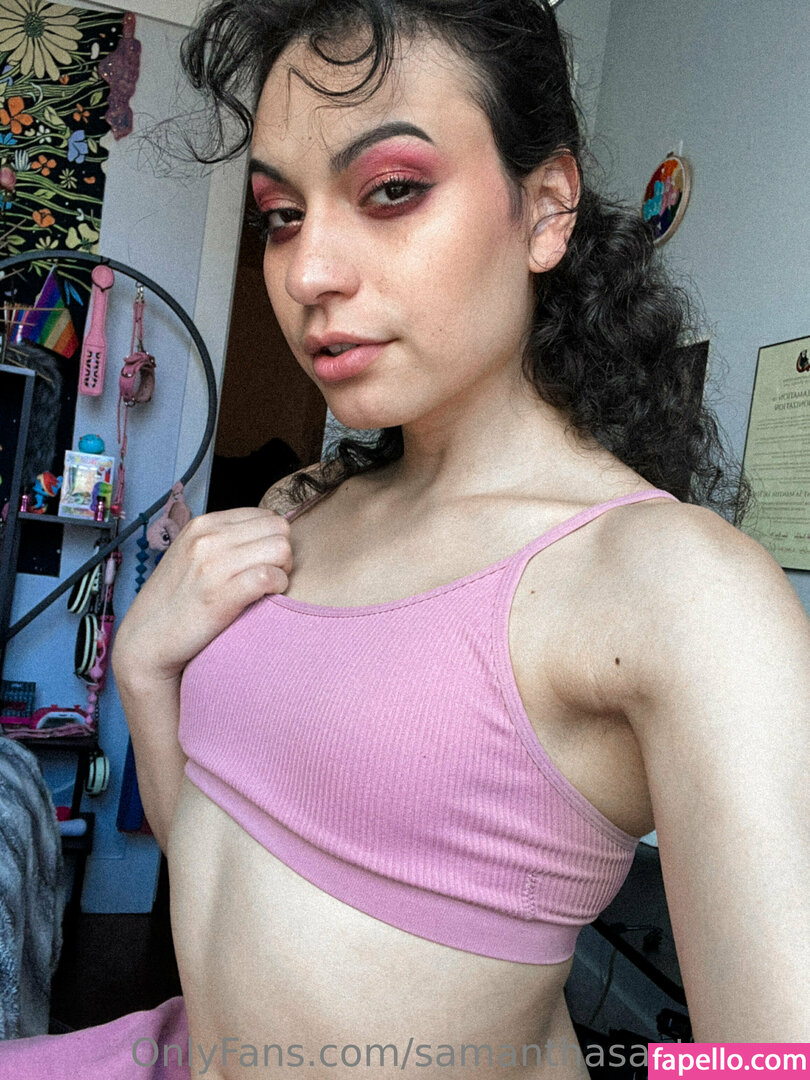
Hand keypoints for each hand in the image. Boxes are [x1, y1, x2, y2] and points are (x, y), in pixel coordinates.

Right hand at [112, 507, 291, 683]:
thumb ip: (225, 540)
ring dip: (283, 570)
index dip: (273, 539)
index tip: (263, 561)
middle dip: (282, 553)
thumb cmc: (177, 601)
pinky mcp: (220, 594)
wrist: (146, 641)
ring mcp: (212, 565)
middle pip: (279, 529)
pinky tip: (266, 598)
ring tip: (267, 588)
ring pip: (280, 549)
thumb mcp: (192, 555)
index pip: (267, 516)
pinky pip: (270, 576)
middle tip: (270, 576)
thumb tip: (266, 534)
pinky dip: (278, 587)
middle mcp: (207, 538)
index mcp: (203, 524)